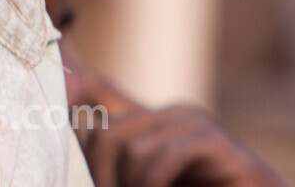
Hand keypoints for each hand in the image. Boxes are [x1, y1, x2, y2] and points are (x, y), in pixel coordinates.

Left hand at [65, 47, 287, 186]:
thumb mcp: (155, 183)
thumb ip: (128, 174)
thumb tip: (77, 174)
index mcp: (153, 124)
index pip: (95, 121)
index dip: (80, 155)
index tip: (80, 181)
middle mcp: (171, 115)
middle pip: (106, 135)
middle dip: (101, 178)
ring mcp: (196, 123)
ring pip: (133, 149)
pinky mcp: (217, 141)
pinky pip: (167, 157)